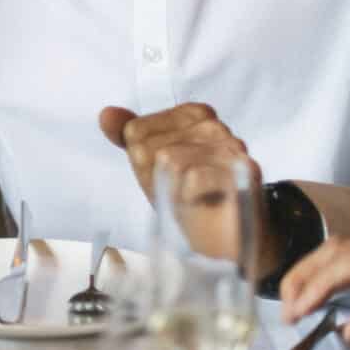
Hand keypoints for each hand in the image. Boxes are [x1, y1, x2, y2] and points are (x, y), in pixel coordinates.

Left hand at [98, 103, 274, 269]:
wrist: (227, 235)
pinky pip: (195, 177)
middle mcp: (213, 126)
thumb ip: (127, 133)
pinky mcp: (243, 171)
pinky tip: (202, 202)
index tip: (163, 173)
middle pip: (152, 148)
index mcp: (192, 114)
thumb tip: (106, 114)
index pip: (136, 130)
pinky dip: (190, 197)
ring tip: (191, 197)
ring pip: (170, 161)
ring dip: (174, 189)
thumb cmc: (187, 193)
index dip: (142, 161)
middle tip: (178, 189)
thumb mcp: (150, 161)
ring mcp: (231, 147)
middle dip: (156, 176)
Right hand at [278, 232, 349, 349]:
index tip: (295, 313)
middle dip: (305, 275)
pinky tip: (319, 291)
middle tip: (284, 311)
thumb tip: (343, 331)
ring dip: (313, 272)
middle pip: (340, 247)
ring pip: (343, 248)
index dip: (317, 283)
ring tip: (293, 303)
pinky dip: (329, 272)